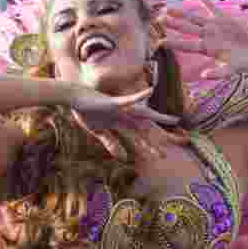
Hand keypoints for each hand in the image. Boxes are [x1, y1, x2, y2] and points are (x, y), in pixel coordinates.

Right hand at [69, 86, 186, 160]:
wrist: (74, 97)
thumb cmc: (86, 112)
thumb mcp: (99, 132)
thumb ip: (111, 143)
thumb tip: (124, 158)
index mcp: (121, 124)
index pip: (138, 137)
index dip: (149, 146)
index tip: (162, 155)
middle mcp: (124, 117)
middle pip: (144, 130)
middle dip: (156, 140)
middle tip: (171, 150)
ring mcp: (120, 109)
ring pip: (142, 116)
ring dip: (157, 119)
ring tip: (174, 120)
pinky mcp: (114, 102)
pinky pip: (128, 99)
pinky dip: (139, 96)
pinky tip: (150, 90)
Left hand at [159, 0, 247, 78]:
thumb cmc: (245, 63)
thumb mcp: (232, 70)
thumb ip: (218, 74)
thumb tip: (203, 76)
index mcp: (207, 49)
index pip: (187, 45)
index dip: (173, 44)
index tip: (160, 42)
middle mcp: (207, 37)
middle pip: (186, 29)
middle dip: (173, 25)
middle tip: (158, 20)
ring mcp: (213, 26)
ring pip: (194, 18)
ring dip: (181, 13)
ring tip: (168, 8)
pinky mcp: (222, 18)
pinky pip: (209, 5)